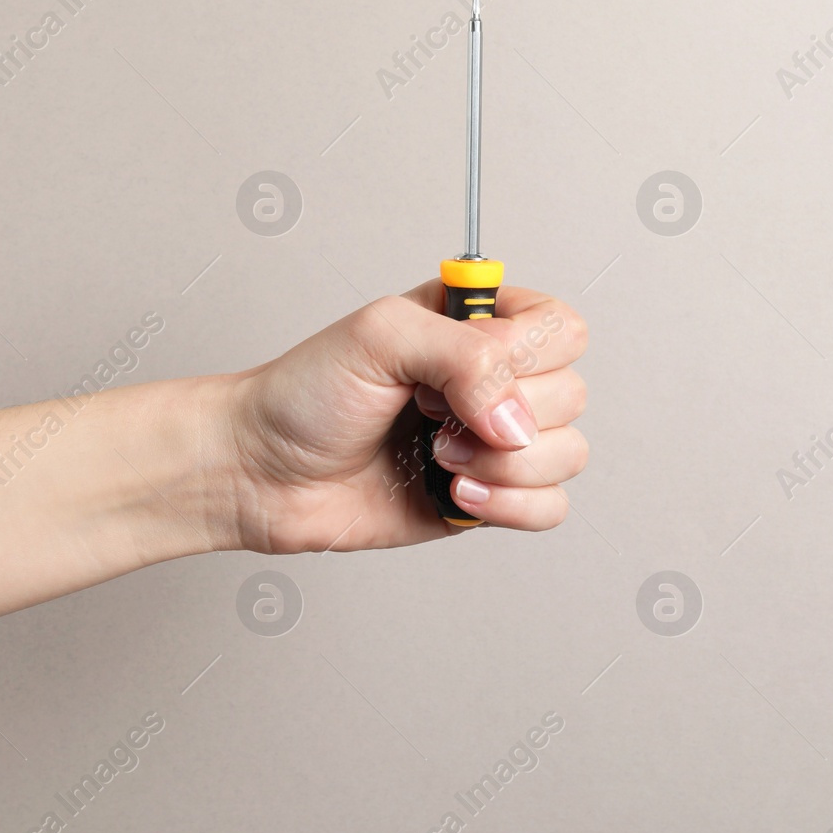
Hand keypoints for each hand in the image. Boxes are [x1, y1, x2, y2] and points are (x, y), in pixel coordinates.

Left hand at [220, 280, 587, 552]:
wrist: (261, 473)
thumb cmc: (303, 395)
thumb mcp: (380, 336)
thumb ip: (466, 355)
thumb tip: (517, 417)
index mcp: (477, 325)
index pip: (561, 328)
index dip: (528, 356)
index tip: (461, 373)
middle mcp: (493, 381)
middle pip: (571, 395)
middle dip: (504, 418)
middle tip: (430, 418)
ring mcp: (493, 442)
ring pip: (567, 455)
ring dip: (505, 467)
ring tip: (439, 461)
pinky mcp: (489, 498)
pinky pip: (550, 508)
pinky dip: (511, 507)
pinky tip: (456, 496)